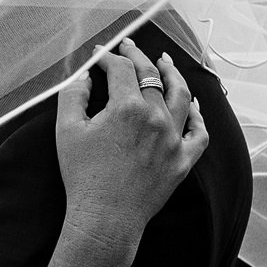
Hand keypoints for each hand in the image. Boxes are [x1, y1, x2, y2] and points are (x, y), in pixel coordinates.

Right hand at [55, 39, 207, 253]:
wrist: (105, 219)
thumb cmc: (82, 176)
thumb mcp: (67, 130)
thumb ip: (74, 95)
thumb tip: (86, 77)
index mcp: (127, 107)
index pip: (121, 69)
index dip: (108, 57)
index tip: (100, 55)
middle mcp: (157, 118)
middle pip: (152, 76)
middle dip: (138, 56)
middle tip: (129, 47)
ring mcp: (174, 139)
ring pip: (182, 96)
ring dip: (174, 75)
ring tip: (166, 63)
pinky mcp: (183, 160)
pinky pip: (200, 132)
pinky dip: (198, 115)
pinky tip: (193, 105)